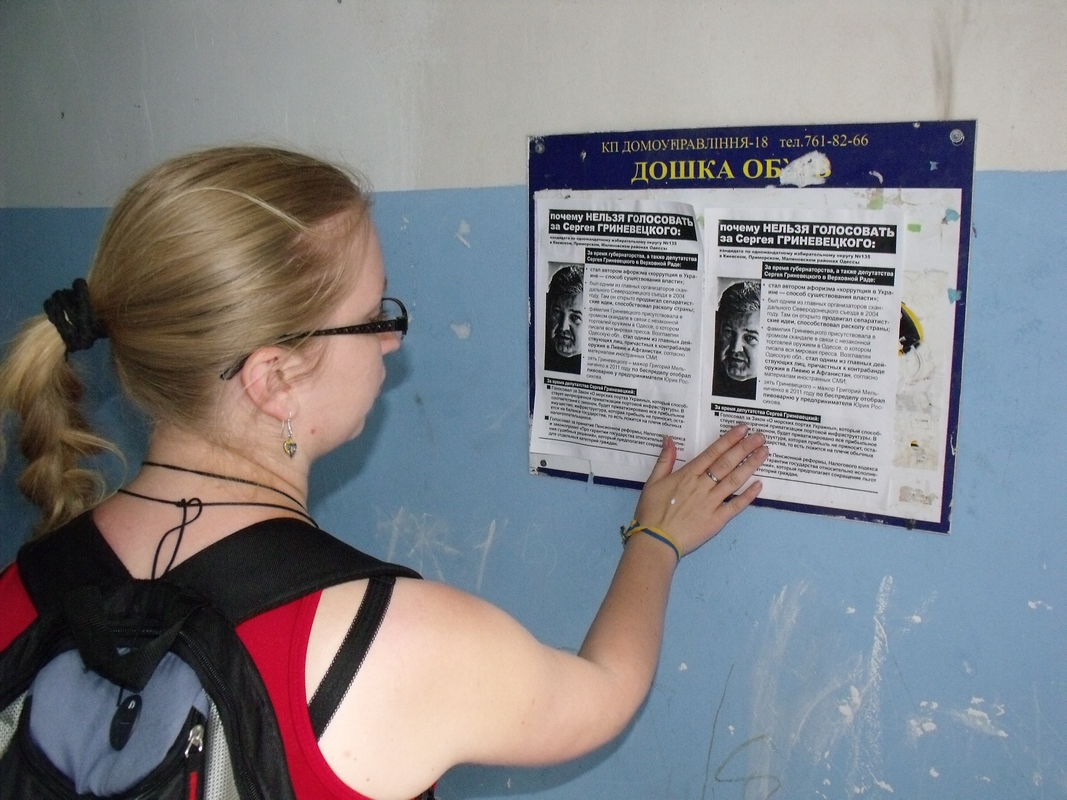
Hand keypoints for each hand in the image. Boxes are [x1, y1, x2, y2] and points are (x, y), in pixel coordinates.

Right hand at [632, 425, 766, 556]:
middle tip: (760, 436)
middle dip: (744, 448)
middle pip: (727, 463)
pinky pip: (735, 506)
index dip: (729, 440)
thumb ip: (664, 460)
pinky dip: (748, 495)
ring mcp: (711, 503)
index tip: (742, 429)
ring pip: (734, 481)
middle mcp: (702, 486)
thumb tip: (669, 439)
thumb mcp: (652, 482)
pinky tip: (759, 485)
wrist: (655, 541)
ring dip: (750, 466)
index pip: (712, 453)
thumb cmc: (651, 512)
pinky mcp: (717, 520)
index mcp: (687, 475)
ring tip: (764, 453)